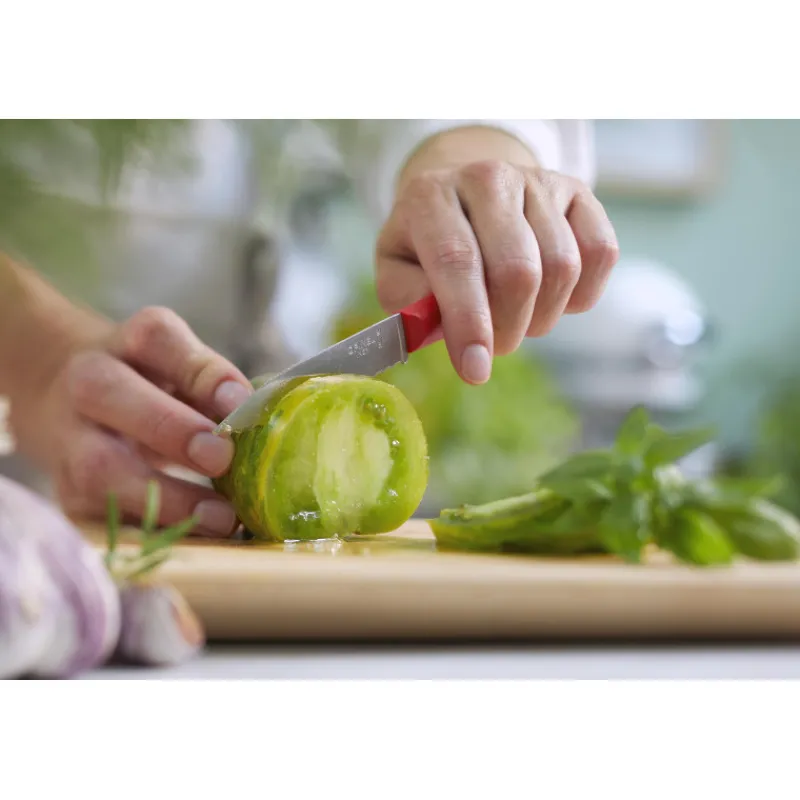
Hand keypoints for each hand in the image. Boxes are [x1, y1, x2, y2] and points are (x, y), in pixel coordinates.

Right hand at [9, 306, 252, 535]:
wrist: (66, 399)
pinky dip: (153, 532)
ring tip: (220, 518)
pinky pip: (102, 516)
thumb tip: (252, 416)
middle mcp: (87, 382)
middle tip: (222, 458)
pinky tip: (196, 540)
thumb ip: (215, 387)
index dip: (201, 373)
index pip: (160, 339)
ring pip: (98, 469)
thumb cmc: (149, 383)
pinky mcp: (67, 492)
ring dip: (164, 498)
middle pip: (111, 395)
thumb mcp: (182, 367)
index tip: (239, 402)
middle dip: (169, 429)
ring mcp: (68, 439)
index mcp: (129, 343)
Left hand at [375, 138, 618, 384]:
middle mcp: (487, 178)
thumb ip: (407, 300)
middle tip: (495, 344)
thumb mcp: (396, 272)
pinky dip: (580, 295)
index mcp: (431, 197)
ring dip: (542, 316)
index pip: (457, 262)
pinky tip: (552, 297)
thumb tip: (440, 324)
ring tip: (517, 317)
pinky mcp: (579, 192)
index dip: (469, 323)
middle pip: (517, 270)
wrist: (465, 200)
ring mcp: (538, 181)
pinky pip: (600, 254)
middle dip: (509, 328)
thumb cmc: (427, 246)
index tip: (475, 371)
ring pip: (562, 267)